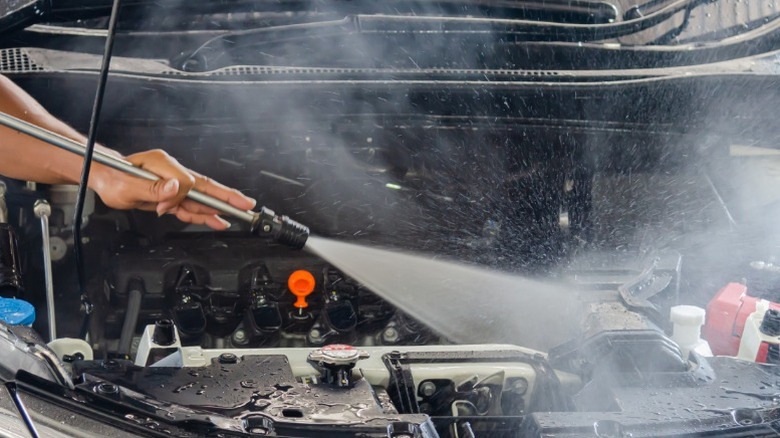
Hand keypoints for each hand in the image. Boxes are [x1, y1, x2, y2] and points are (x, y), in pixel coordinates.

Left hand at [90, 149, 255, 229]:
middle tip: (245, 204)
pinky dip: (204, 214)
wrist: (104, 180)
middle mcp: (172, 171)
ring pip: (200, 198)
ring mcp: (173, 183)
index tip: (165, 207)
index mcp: (163, 164)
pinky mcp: (171, 195)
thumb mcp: (128, 185)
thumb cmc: (113, 178)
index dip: (180, 196)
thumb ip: (154, 187)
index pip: (186, 181)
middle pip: (205, 185)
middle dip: (226, 196)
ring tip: (236, 215)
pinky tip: (217, 220)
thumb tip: (175, 187)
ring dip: (217, 208)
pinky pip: (191, 206)